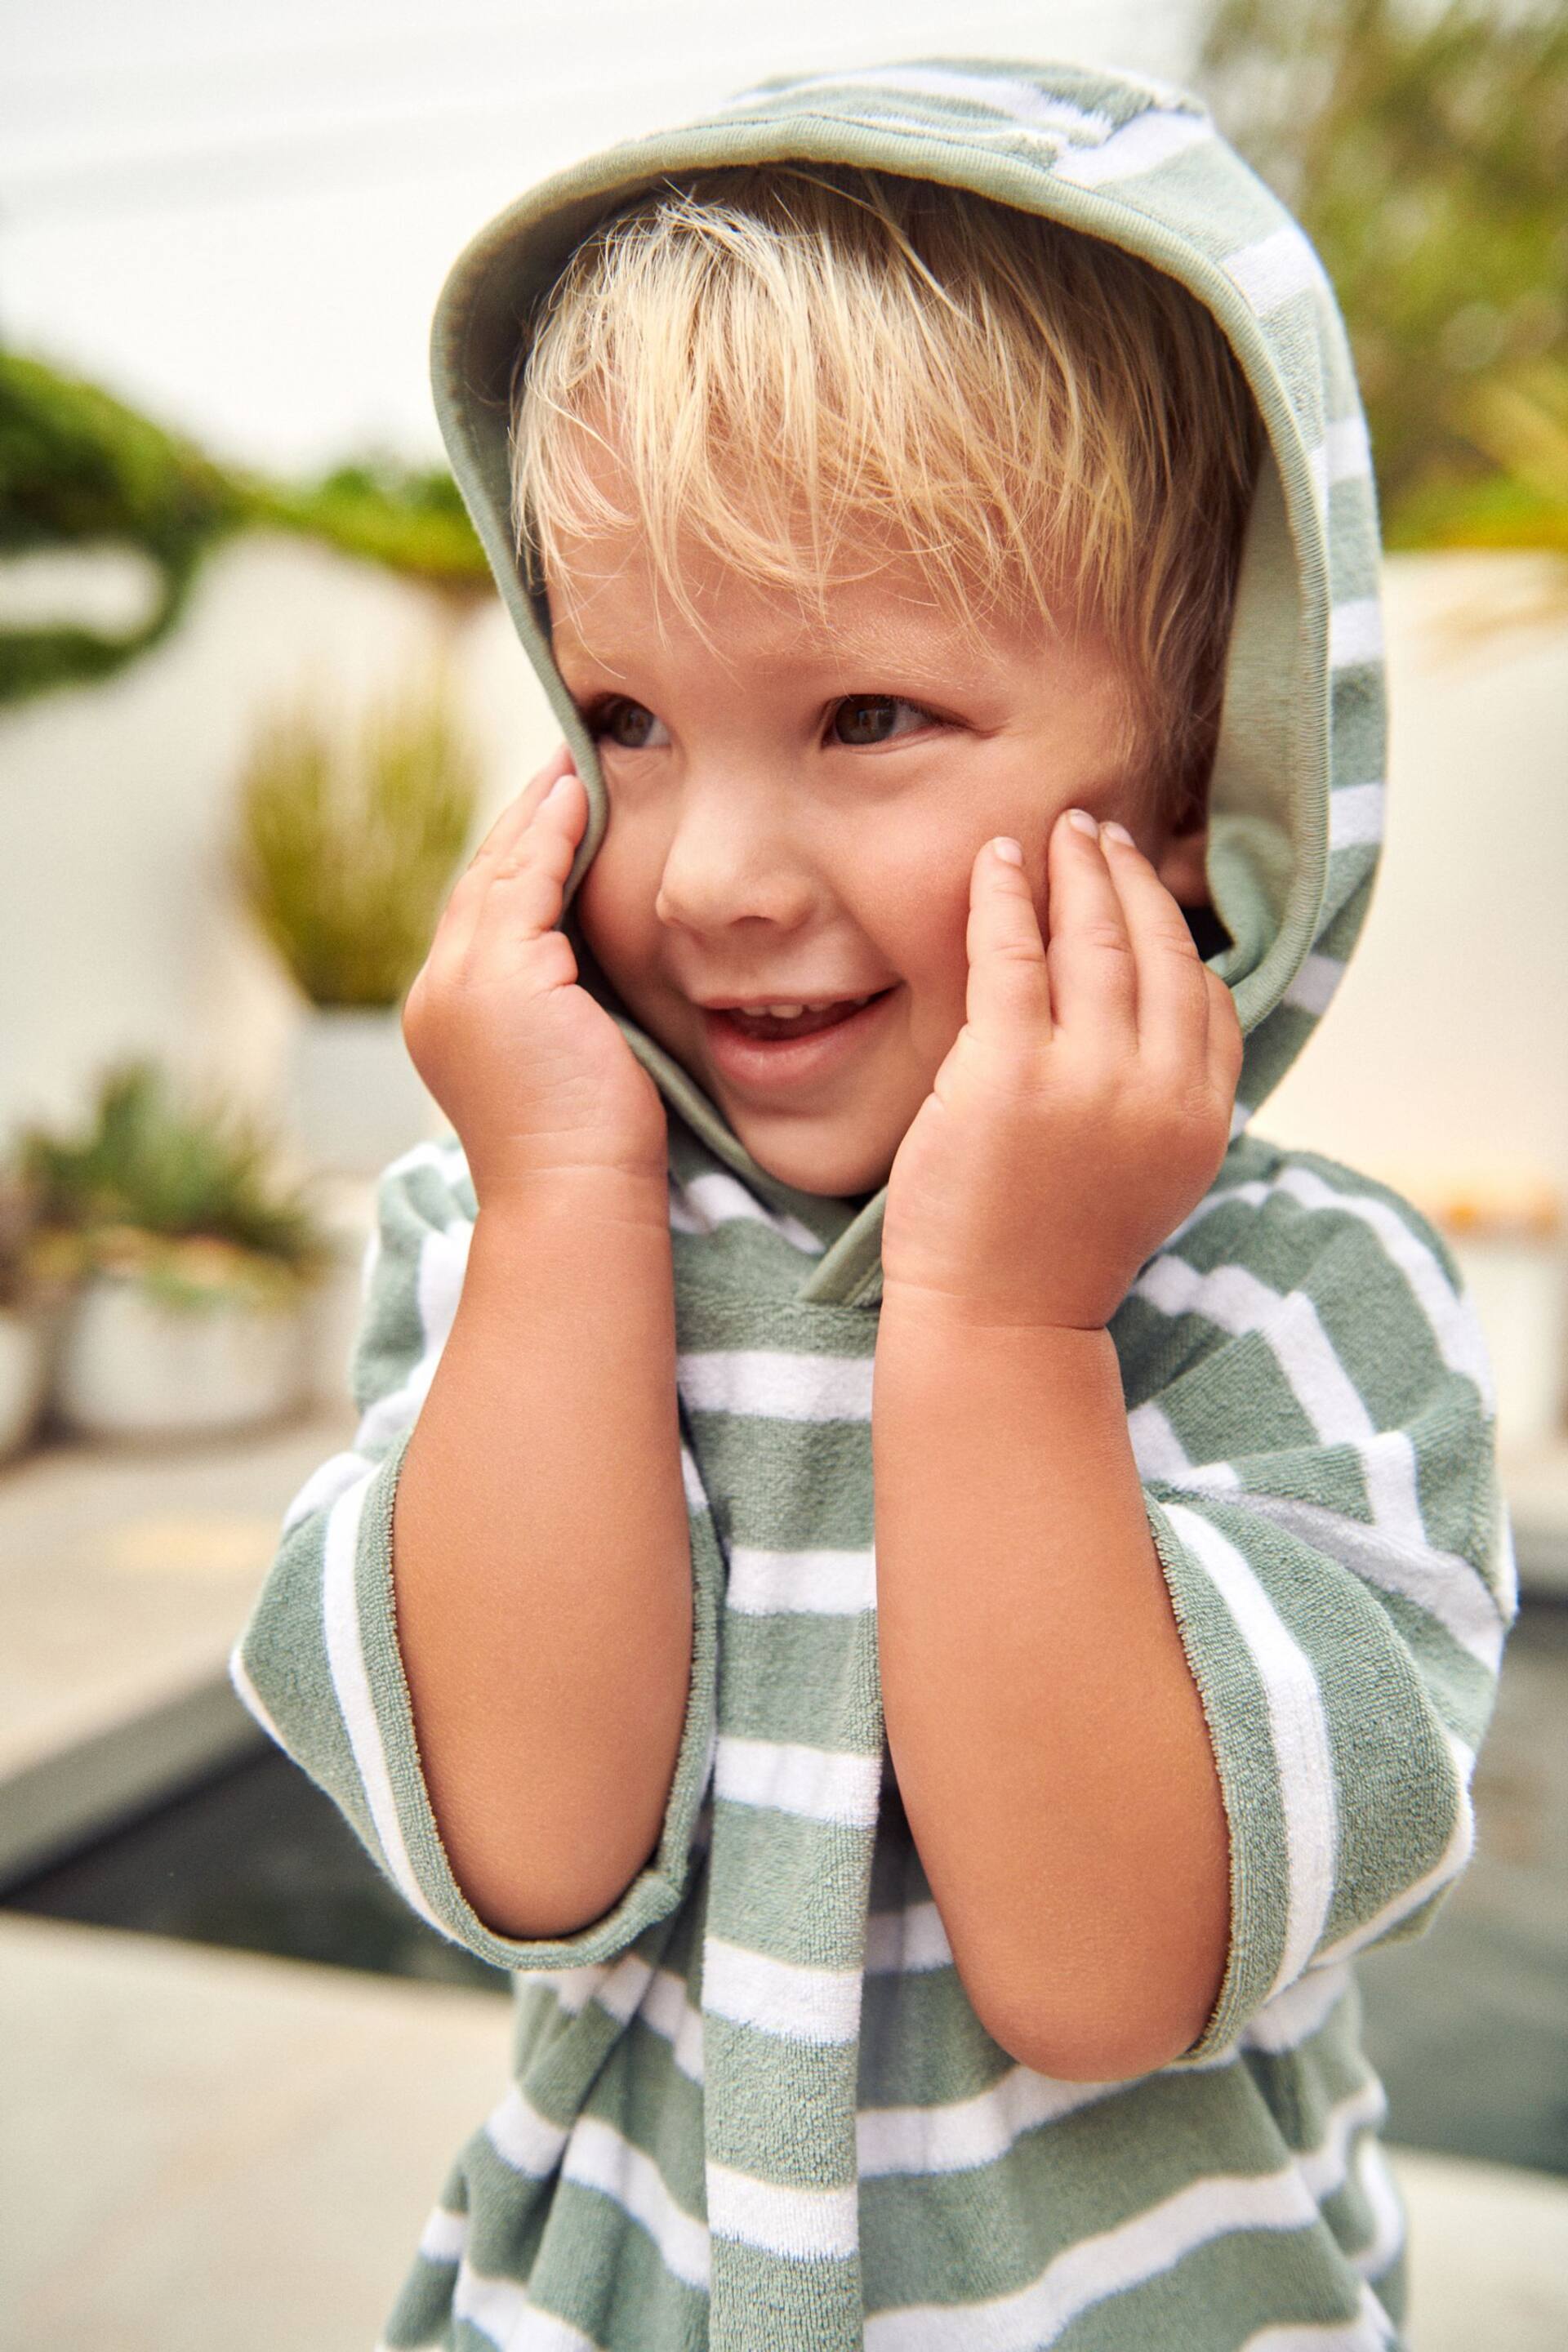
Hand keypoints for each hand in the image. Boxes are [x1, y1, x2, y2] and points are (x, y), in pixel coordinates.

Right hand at [402, 748, 666, 1202]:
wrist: (575, 1198)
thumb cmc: (593, 1154)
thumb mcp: (570, 1062)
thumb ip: (565, 1006)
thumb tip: (598, 969)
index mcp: (452, 1018)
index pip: (485, 918)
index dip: (520, 860)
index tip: (555, 810)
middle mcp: (438, 992)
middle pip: (481, 883)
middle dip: (523, 822)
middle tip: (564, 762)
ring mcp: (458, 982)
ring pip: (499, 871)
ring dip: (538, 810)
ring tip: (574, 760)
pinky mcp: (496, 975)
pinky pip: (525, 877)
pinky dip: (551, 828)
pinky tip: (578, 790)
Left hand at [881, 810, 1242, 1329]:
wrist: (997, 1323)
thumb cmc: (1054, 1258)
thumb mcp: (1146, 1181)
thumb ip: (1167, 1104)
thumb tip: (1168, 1026)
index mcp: (1199, 1121)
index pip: (1209, 1000)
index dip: (1180, 933)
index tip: (1151, 891)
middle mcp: (1157, 1091)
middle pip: (1157, 951)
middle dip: (1131, 880)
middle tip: (1101, 834)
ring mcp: (1086, 1078)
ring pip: (1094, 941)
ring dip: (1077, 872)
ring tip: (1062, 834)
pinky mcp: (1007, 1070)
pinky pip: (1012, 953)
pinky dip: (1004, 895)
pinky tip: (996, 860)